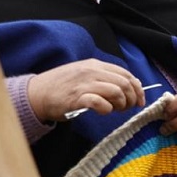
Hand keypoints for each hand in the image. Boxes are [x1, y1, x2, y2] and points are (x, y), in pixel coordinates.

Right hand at [27, 58, 144, 122]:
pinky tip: (103, 111)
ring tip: (115, 110)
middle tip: (128, 108)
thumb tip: (130, 86)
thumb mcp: (85, 75)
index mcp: (95, 65)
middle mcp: (91, 72)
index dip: (138, 89)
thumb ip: (105, 78)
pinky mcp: (76, 98)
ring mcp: (84, 84)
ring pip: (116, 92)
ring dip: (121, 104)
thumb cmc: (62, 87)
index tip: (139, 101)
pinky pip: (100, 103)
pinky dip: (106, 109)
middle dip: (132, 98)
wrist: (36, 94)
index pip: (126, 74)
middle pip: (125, 83)